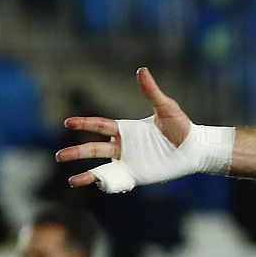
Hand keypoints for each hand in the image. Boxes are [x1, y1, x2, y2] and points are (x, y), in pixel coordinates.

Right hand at [57, 68, 201, 191]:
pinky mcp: (138, 175)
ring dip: (86, 175)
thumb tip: (141, 70)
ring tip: (71, 181)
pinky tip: (98, 186)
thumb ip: (151, 92)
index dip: (84, 124)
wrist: (196, 148)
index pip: (100, 125)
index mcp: (126, 130)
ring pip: (102, 168)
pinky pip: (118, 181)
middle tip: (59, 156)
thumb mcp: (166, 108)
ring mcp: (129, 162)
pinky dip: (107, 184)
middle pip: (94, 149)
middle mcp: (123, 147)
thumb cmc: (182, 127)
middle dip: (77, 153)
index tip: (68, 122)